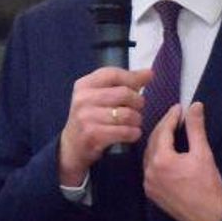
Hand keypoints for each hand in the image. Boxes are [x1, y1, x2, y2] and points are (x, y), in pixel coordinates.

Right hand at [58, 66, 152, 183]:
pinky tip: (132, 134)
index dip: (132, 77)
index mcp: (84, 85)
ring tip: (134, 123)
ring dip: (137, 120)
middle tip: (137, 109)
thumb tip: (149, 73)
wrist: (72, 147)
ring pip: (126, 114)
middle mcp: (83, 99)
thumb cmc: (91, 119)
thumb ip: (123, 83)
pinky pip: (124, 131)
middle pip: (123, 93)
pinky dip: (133, 133)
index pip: (113, 74)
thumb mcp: (99, 97)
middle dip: (138, 102)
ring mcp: (86, 117)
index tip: (145, 82)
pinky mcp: (92, 135)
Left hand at [143, 102, 221, 220]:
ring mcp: (148, 183)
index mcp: (161, 160)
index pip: (162, 130)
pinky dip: (157, 156)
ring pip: (150, 154)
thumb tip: (195, 105)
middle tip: (176, 116)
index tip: (180, 107)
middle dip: (164, 127)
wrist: (209, 217)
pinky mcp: (151, 193)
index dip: (171, 116)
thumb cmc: (208, 185)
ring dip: (159, 140)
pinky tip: (167, 151)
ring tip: (172, 131)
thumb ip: (196, 128)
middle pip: (153, 141)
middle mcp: (149, 171)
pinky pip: (150, 168)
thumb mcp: (203, 153)